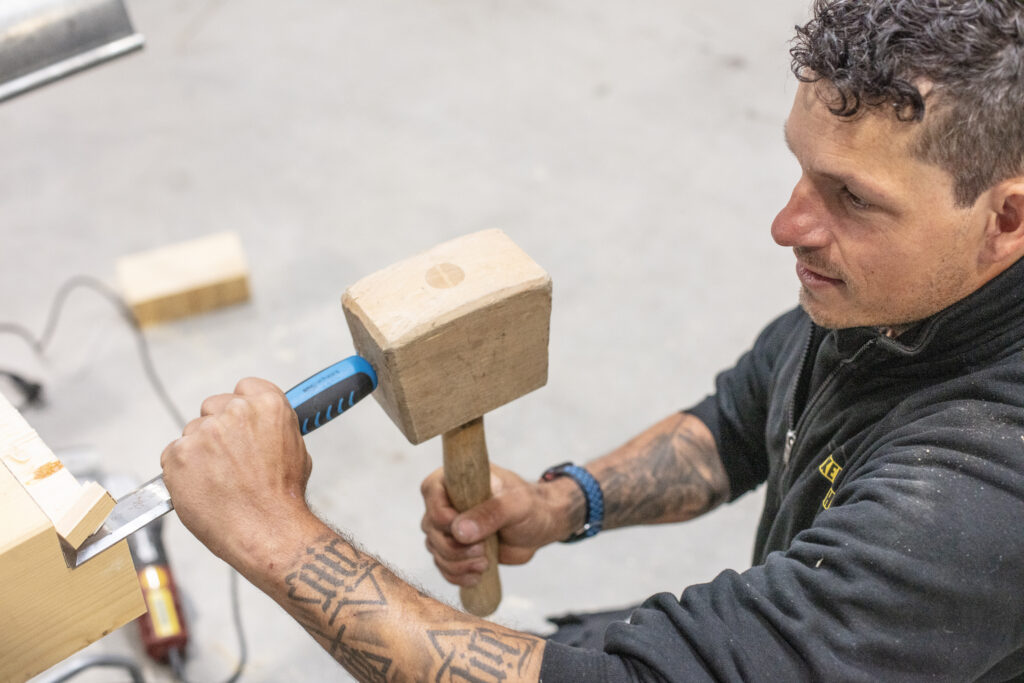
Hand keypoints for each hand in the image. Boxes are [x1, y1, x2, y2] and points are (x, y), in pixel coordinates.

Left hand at [160, 377, 315, 569]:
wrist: (267, 530)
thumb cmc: (283, 497)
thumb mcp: (295, 449)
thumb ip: (273, 426)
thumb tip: (260, 425)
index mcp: (268, 405)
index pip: (243, 388)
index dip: (240, 407)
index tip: (240, 423)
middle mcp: (235, 412)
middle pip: (212, 407)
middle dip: (217, 429)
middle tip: (227, 459)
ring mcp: (204, 432)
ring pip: (191, 433)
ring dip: (199, 452)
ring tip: (217, 481)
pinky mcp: (178, 455)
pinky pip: (172, 455)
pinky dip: (181, 471)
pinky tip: (202, 488)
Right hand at [420, 464, 580, 586]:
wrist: (541, 526)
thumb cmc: (531, 506)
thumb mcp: (517, 504)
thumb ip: (491, 513)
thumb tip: (459, 531)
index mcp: (456, 478)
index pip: (431, 493)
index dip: (445, 517)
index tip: (469, 531)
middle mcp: (446, 500)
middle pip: (431, 528)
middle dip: (455, 548)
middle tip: (483, 551)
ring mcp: (449, 526)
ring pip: (436, 550)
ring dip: (458, 564)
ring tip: (484, 563)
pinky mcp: (456, 548)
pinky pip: (443, 566)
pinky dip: (457, 575)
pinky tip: (477, 576)